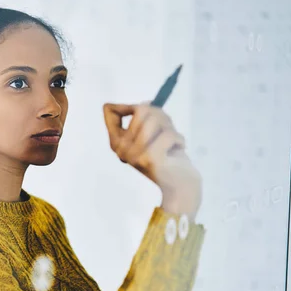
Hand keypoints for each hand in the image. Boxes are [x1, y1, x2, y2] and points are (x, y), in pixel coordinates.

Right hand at [103, 102, 201, 219]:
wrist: (180, 186)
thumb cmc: (168, 156)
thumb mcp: (152, 133)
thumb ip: (144, 118)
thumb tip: (143, 104)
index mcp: (116, 142)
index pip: (110, 111)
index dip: (128, 106)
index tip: (142, 111)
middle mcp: (121, 149)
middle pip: (141, 109)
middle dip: (161, 117)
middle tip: (165, 133)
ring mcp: (133, 154)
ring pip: (156, 119)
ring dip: (170, 127)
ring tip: (171, 142)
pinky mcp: (150, 159)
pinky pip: (168, 134)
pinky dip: (179, 139)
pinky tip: (177, 151)